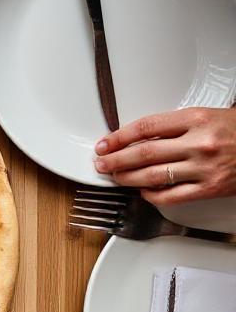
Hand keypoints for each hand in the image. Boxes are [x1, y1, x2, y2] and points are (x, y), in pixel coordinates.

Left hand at [93, 107, 235, 205]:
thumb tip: (139, 137)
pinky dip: (151, 195)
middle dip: (115, 160)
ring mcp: (204, 168)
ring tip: (115, 177)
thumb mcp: (209, 116)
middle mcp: (199, 143)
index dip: (119, 137)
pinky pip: (171, 196)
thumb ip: (176, 126)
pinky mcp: (210, 189)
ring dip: (127, 178)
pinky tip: (142, 191)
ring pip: (152, 175)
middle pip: (143, 153)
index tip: (105, 143)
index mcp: (197, 118)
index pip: (146, 128)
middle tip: (101, 163)